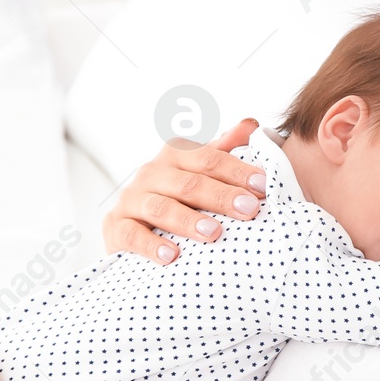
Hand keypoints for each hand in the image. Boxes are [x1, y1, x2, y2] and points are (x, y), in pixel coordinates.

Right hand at [103, 118, 265, 262]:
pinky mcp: (115, 227)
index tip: (263, 187)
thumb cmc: (178, 197)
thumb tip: (252, 124)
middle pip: (189, 183)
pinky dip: (151, 245)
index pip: (210, 159)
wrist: (133, 227)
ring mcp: (132, 199)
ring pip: (161, 208)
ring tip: (213, 233)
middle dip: (221, 196)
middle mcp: (151, 173)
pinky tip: (171, 256)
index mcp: (176, 155)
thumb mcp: (199, 170)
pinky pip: (132, 236)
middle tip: (248, 210)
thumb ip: (223, 149)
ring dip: (188, 221)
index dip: (238, 171)